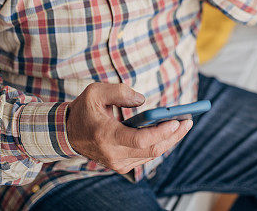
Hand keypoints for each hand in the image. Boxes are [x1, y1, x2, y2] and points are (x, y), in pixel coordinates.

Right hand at [65, 82, 193, 174]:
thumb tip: (143, 100)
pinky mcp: (122, 165)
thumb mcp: (96, 92)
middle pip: (152, 150)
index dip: (161, 132)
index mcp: (106, 136)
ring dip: (170, 140)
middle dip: (173, 136)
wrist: (67, 133)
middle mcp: (113, 154)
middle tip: (189, 121)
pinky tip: (171, 132)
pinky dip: (160, 143)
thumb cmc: (83, 110)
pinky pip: (147, 156)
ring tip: (185, 123)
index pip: (140, 140)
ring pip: (152, 155)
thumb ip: (120, 92)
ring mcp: (118, 163)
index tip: (176, 120)